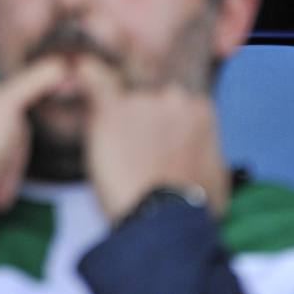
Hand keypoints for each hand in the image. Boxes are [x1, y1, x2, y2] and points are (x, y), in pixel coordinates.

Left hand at [75, 58, 229, 223]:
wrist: (163, 221)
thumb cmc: (189, 209)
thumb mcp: (215, 178)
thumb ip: (206, 152)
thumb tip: (203, 155)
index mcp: (201, 112)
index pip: (175, 102)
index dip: (158, 122)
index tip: (149, 142)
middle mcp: (174, 98)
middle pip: (149, 93)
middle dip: (138, 116)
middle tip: (129, 148)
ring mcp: (144, 100)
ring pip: (121, 92)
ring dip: (114, 113)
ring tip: (110, 146)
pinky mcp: (113, 108)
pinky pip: (93, 77)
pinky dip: (86, 74)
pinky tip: (79, 72)